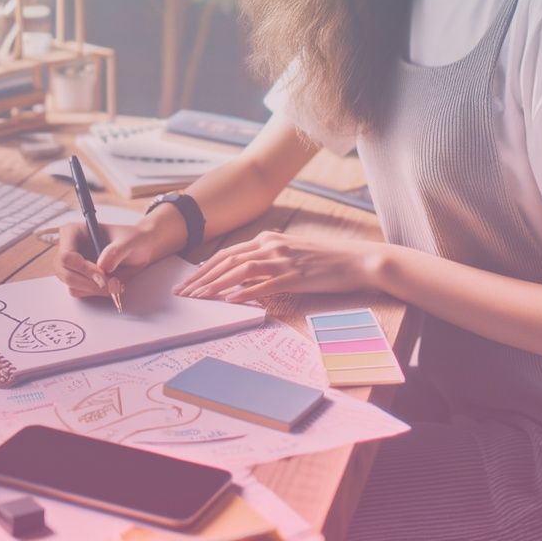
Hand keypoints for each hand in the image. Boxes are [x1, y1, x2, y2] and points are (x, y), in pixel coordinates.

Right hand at [53, 216, 182, 302]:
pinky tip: (111, 285)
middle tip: (111, 284)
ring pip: (72, 286)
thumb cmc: (133, 239)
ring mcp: (72, 266)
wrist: (141, 249)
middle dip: (89, 283)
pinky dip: (96, 293)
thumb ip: (116, 251)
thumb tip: (102, 266)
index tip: (103, 275)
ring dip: (94, 289)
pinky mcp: (79, 278)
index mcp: (74, 233)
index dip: (82, 268)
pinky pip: (80, 292)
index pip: (66, 255)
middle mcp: (69, 249)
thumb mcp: (129, 241)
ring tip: (115, 283)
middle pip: (65, 273)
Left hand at [174, 231, 386, 303]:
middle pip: (226, 260)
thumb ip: (269, 258)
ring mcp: (283, 260)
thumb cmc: (326, 260)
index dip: (204, 268)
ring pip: (239, 271)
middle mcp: (272, 246)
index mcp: (269, 239)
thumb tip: (245, 275)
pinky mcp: (295, 276)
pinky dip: (244, 293)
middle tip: (183, 294)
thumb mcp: (292, 252)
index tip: (188, 282)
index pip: (227, 253)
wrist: (358, 259)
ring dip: (215, 285)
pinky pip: (264, 285)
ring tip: (198, 299)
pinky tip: (229, 301)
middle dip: (201, 278)